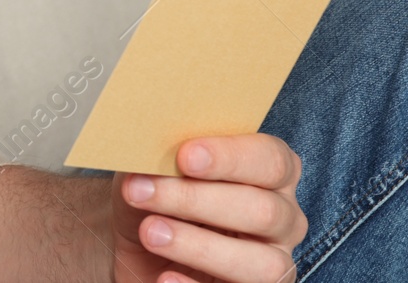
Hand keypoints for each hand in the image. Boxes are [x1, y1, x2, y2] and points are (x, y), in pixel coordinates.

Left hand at [110, 134, 305, 282]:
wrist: (136, 243)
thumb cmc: (156, 194)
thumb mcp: (151, 169)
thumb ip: (158, 157)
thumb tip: (146, 151)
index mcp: (270, 173)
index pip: (271, 159)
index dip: (230, 157)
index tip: (184, 156)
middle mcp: (283, 218)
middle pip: (263, 210)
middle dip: (197, 199)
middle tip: (142, 191)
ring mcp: (274, 264)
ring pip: (263, 263)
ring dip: (199, 246)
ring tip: (150, 232)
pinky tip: (164, 277)